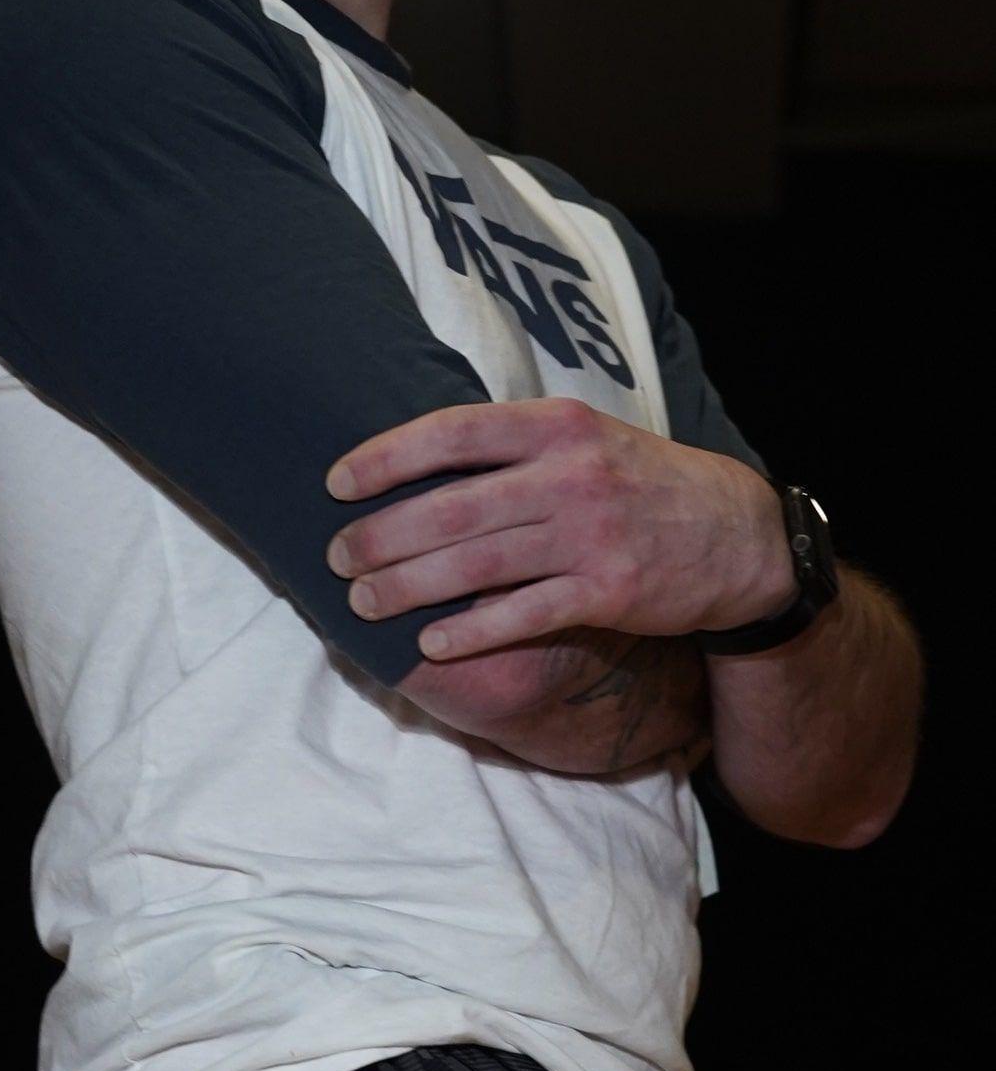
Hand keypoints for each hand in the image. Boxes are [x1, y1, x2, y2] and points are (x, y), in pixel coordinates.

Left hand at [325, 399, 793, 663]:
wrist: (734, 534)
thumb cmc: (639, 485)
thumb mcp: (585, 440)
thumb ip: (514, 448)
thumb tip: (421, 463)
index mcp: (556, 425)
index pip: (453, 433)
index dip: (387, 458)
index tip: (337, 483)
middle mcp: (569, 474)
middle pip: (451, 508)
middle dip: (381, 537)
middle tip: (336, 559)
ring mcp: (588, 534)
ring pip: (475, 564)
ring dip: (408, 587)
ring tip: (362, 603)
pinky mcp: (606, 591)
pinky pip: (521, 615)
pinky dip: (469, 631)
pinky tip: (429, 645)